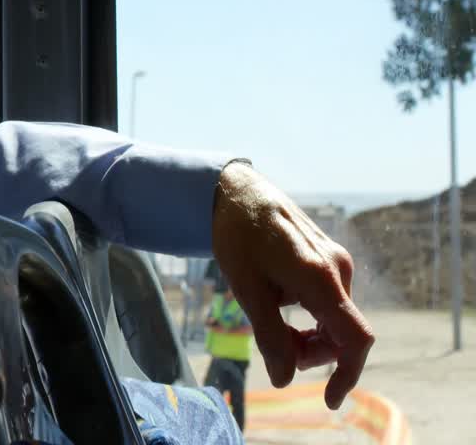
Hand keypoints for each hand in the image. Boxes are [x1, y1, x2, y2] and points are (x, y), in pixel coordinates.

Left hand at [210, 162, 374, 408]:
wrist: (237, 192)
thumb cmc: (238, 237)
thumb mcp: (246, 289)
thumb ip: (269, 335)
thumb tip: (284, 379)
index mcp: (320, 277)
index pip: (354, 337)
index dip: (347, 373)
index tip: (328, 399)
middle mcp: (338, 268)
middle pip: (342, 332)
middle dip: (313, 352)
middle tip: (273, 349)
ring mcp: (336, 261)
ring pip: (334, 318)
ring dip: (309, 335)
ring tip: (270, 323)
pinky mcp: (329, 258)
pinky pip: (329, 301)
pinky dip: (309, 316)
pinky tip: (278, 304)